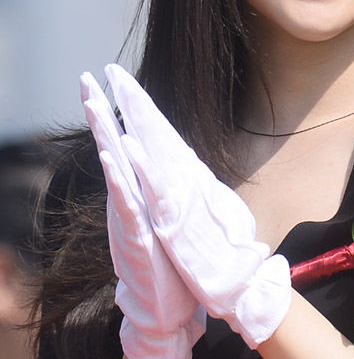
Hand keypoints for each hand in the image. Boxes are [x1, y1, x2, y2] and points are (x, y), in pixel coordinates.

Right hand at [81, 71, 205, 358]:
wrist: (165, 312)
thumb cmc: (165, 266)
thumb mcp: (160, 220)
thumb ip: (152, 192)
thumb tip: (153, 166)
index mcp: (138, 195)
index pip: (127, 146)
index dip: (118, 113)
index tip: (110, 78)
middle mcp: (129, 203)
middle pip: (112, 150)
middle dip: (99, 113)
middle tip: (85, 78)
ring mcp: (130, 221)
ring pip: (115, 172)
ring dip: (103, 138)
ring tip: (93, 105)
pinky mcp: (137, 241)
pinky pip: (127, 207)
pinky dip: (118, 183)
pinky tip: (110, 158)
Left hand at [103, 64, 291, 348]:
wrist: (237, 289)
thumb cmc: (220, 252)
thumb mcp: (205, 211)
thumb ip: (196, 189)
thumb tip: (189, 172)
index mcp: (189, 180)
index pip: (163, 137)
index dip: (143, 109)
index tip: (124, 83)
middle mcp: (186, 183)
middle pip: (157, 133)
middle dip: (134, 100)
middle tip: (112, 70)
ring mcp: (180, 201)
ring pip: (153, 153)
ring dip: (133, 121)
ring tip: (112, 92)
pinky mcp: (172, 225)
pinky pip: (152, 191)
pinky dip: (140, 166)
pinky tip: (124, 144)